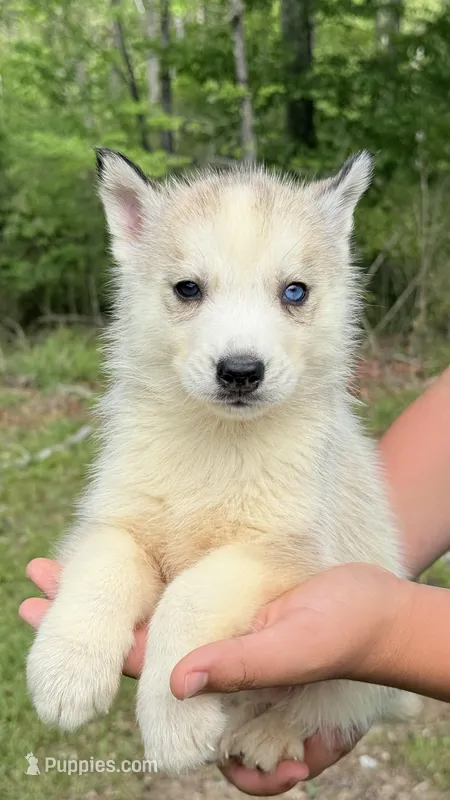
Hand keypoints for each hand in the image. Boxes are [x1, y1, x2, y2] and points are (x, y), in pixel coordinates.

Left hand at [20, 560, 382, 793]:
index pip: (135, 668)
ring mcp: (208, 634)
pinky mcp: (218, 609)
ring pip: (142, 618)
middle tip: (35, 576)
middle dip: (76, 614)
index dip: (85, 640)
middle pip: (126, 641)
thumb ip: (240, 666)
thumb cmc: (340, 636)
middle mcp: (201, 661)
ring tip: (60, 564)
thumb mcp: (293, 649)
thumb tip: (177, 684)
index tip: (38, 606)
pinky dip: (138, 575)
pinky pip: (168, 596)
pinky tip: (122, 552)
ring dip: (102, 593)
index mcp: (211, 680)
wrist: (372, 613)